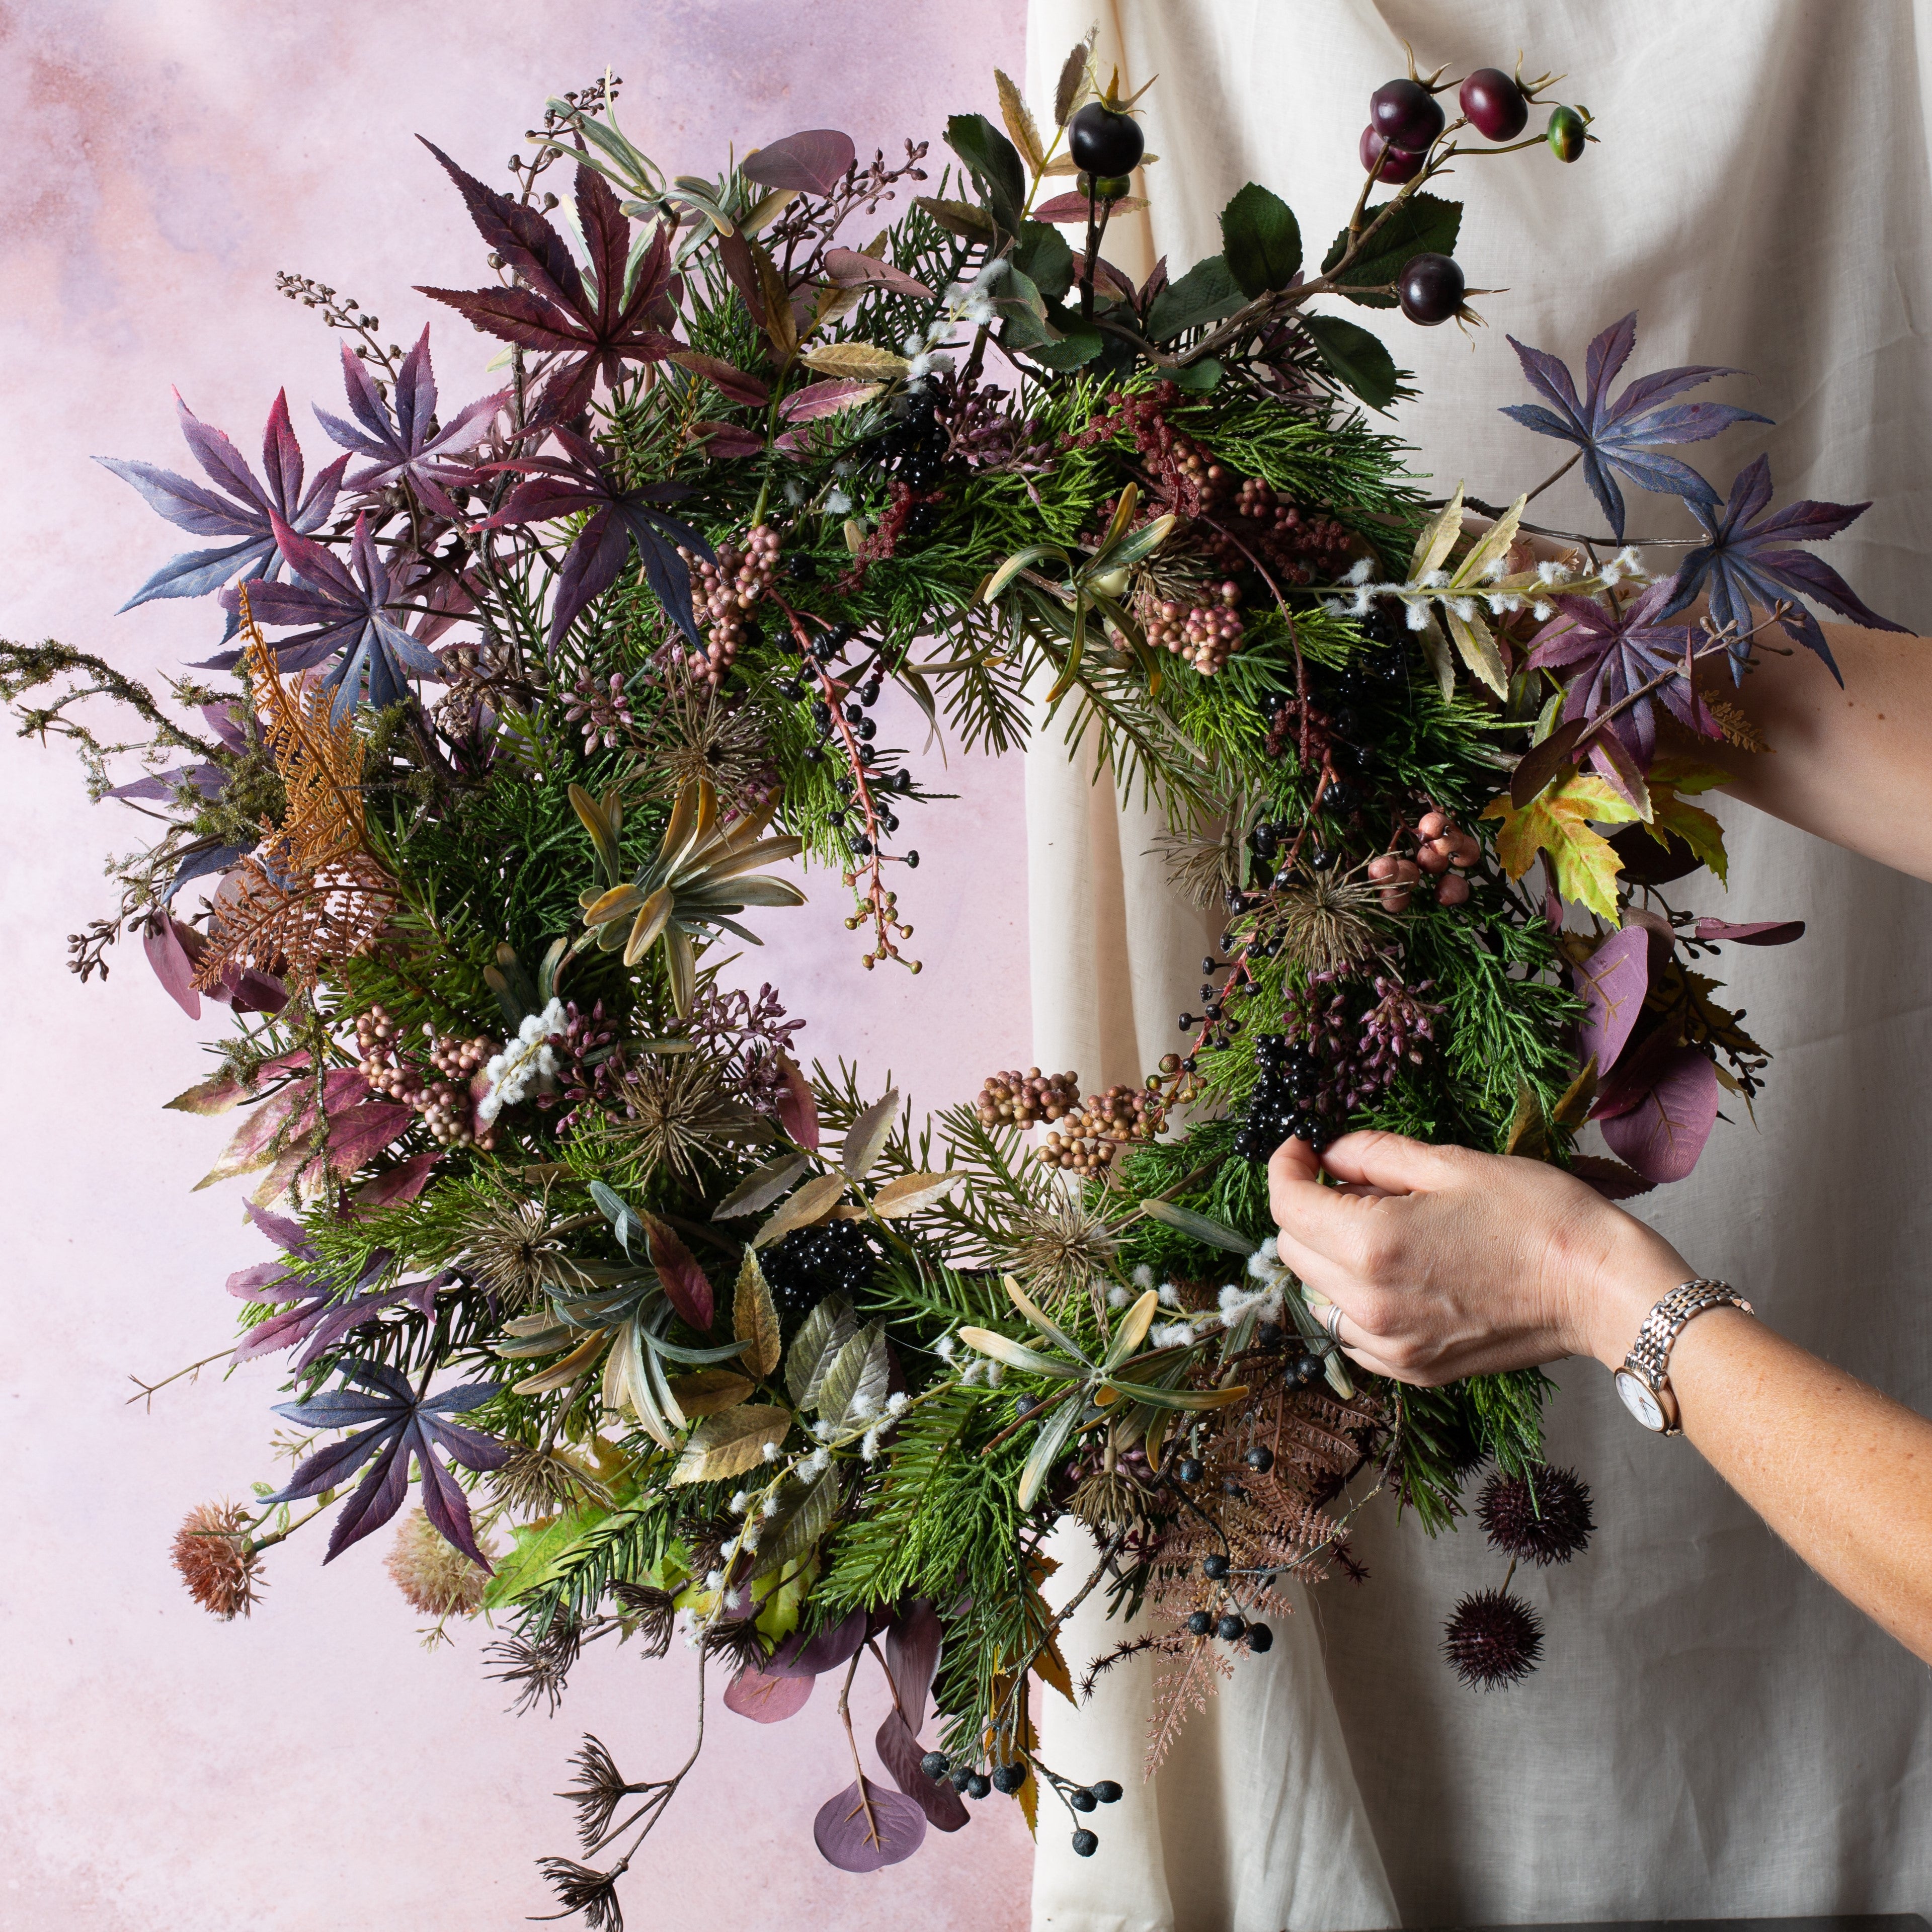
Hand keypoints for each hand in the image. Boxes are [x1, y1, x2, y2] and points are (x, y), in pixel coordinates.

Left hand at [1265, 1131, 1688, 1383]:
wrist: (1600, 1288)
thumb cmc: (1536, 1216)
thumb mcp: (1451, 1164)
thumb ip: (1375, 1155)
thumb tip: (1329, 1154)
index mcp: (1371, 1245)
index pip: (1286, 1206)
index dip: (1285, 1167)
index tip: (1302, 1148)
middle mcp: (1368, 1304)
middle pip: (1293, 1251)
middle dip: (1307, 1209)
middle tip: (1350, 1183)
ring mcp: (1389, 1345)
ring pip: (1317, 1295)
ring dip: (1329, 1257)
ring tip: (1379, 1229)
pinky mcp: (1412, 1370)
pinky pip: (1351, 1333)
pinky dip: (1354, 1301)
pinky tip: (1395, 1274)